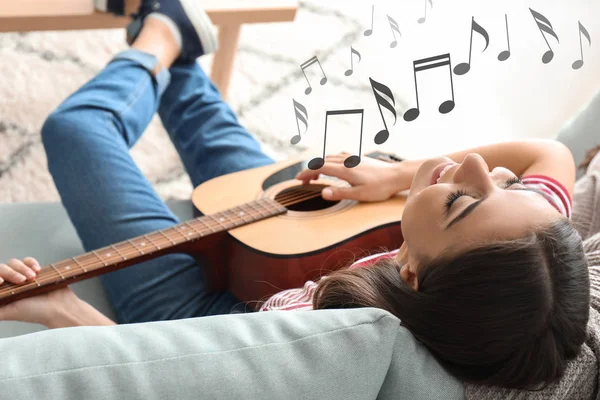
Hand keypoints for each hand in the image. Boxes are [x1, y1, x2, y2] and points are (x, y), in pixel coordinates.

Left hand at [0, 257, 82, 326]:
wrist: (58, 307)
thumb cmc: (34, 313)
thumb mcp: (6, 312)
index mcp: (2, 294)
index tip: (1, 282)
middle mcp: (10, 285)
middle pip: (1, 268)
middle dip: (11, 272)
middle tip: (21, 282)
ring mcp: (22, 277)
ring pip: (14, 263)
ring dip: (22, 268)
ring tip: (32, 278)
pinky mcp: (34, 271)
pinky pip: (28, 260)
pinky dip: (31, 262)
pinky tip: (36, 270)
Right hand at [295, 152, 410, 201]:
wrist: (396, 175)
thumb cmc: (380, 187)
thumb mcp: (359, 194)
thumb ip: (339, 193)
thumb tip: (322, 193)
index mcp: (344, 170)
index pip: (319, 168)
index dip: (306, 173)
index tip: (298, 179)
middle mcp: (346, 161)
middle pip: (322, 162)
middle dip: (310, 170)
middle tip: (304, 181)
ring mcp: (352, 158)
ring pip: (329, 158)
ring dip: (319, 165)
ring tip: (315, 177)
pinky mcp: (357, 158)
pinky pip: (338, 156)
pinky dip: (329, 161)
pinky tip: (332, 166)